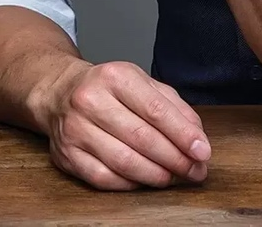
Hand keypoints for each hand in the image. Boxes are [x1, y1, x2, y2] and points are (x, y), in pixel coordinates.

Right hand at [41, 59, 210, 190]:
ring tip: (174, 177)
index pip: (155, 109)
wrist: (60, 92)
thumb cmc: (108, 89)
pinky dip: (130, 184)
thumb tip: (196, 135)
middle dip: (175, 159)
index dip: (183, 134)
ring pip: (124, 162)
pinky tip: (145, 180)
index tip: (202, 150)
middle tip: (195, 170)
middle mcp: (92, 100)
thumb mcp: (141, 82)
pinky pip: (104, 178)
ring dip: (156, 175)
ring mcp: (76, 129)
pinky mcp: (67, 155)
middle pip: (142, 138)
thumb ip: (172, 105)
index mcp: (115, 77)